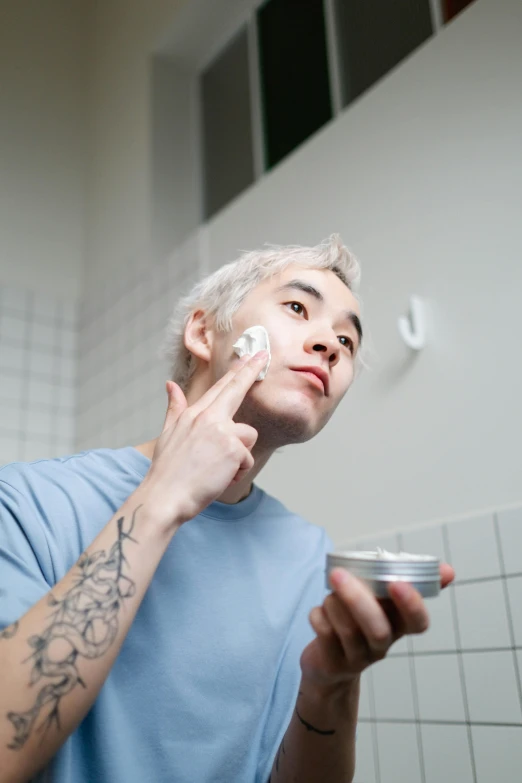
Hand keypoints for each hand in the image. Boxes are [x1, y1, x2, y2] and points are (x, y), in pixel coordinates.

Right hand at [141, 351, 267, 527]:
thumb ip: (175, 408)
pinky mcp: (233, 449)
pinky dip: (237, 473)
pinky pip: (247, 459)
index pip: (219, 387)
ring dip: (239, 456)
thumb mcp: (168, 434)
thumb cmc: (167, 471)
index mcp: (193, 414)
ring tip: (217, 469)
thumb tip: (170, 385)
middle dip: (251, 370)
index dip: (236, 371)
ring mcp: (221, 431)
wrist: (165, 497)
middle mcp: (207, 417)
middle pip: (235, 389)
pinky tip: (219, 478)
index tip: (249, 356)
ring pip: (248, 436)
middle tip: (264, 354)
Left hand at [300, 564, 454, 694]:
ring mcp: (357, 657)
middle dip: (358, 599)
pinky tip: (319, 611)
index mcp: (397, 625)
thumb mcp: (384, 602)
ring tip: (329, 592)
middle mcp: (381, 644)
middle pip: (378, 629)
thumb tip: (448, 571)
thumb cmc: (359, 623)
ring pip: (349, 631)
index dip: (411, 605)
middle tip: (339, 574)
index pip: (417, 623)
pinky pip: (324, 635)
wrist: (329, 665)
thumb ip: (406, 581)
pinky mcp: (332, 662)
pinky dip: (318, 616)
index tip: (397, 583)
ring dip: (335, 604)